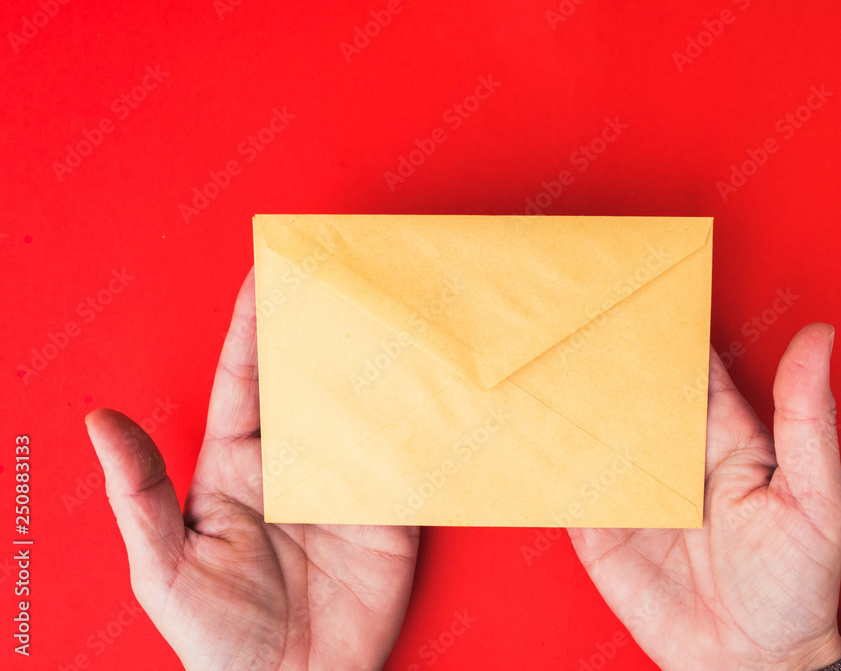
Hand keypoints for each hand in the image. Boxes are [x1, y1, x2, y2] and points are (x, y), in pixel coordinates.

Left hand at [86, 269, 418, 670]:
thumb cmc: (217, 636)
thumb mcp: (163, 567)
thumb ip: (140, 493)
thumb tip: (99, 420)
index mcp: (236, 466)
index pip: (245, 382)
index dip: (252, 330)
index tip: (263, 277)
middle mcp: (293, 464)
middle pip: (309, 382)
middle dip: (319, 328)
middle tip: (336, 275)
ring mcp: (344, 484)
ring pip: (360, 408)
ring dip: (373, 363)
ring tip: (386, 311)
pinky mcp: (389, 511)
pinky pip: (403, 459)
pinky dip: (417, 422)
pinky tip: (425, 383)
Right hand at [570, 323, 840, 670]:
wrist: (746, 663)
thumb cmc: (793, 585)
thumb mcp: (814, 497)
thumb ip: (806, 420)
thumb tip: (819, 339)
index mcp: (725, 437)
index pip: (692, 372)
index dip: (670, 333)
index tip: (643, 291)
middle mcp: (674, 456)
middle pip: (634, 393)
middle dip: (608, 357)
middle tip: (575, 313)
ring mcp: (633, 490)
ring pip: (595, 430)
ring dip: (570, 399)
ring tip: (540, 357)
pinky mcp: (599, 527)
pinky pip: (568, 484)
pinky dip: (546, 457)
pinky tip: (526, 426)